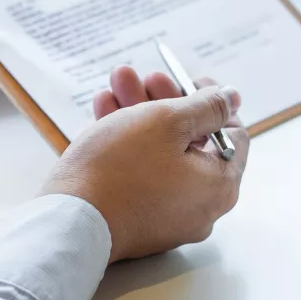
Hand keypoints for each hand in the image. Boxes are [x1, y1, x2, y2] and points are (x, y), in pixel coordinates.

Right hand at [40, 65, 249, 262]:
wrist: (68, 222)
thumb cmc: (120, 169)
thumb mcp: (167, 121)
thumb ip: (207, 106)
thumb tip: (233, 99)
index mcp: (220, 185)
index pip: (232, 134)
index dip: (211, 101)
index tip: (188, 80)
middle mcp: (202, 207)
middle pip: (193, 142)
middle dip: (166, 102)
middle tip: (145, 77)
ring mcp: (169, 218)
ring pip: (162, 155)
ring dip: (141, 115)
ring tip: (116, 83)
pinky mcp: (138, 221)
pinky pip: (142, 176)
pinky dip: (128, 145)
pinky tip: (105, 110)